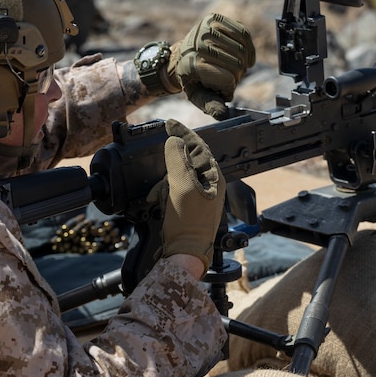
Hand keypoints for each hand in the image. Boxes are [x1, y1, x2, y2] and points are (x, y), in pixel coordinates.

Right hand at [146, 119, 224, 270]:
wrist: (184, 254)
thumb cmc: (188, 222)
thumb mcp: (182, 186)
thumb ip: (178, 160)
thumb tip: (174, 141)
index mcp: (214, 176)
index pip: (198, 146)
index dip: (182, 133)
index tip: (168, 123)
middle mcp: (208, 184)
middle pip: (183, 161)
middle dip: (169, 170)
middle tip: (164, 184)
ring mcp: (198, 196)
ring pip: (174, 176)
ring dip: (164, 186)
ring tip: (163, 201)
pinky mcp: (186, 207)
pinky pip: (170, 191)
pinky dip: (163, 196)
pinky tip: (161, 205)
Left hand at [168, 14, 256, 120]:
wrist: (180, 56)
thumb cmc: (191, 78)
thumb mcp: (197, 95)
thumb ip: (210, 105)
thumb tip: (223, 115)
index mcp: (191, 64)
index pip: (227, 79)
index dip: (230, 87)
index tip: (223, 90)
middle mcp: (197, 44)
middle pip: (236, 64)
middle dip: (237, 75)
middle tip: (229, 78)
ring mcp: (205, 29)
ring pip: (242, 50)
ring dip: (243, 63)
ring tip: (234, 68)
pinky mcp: (215, 19)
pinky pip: (243, 33)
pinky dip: (249, 47)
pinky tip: (247, 57)